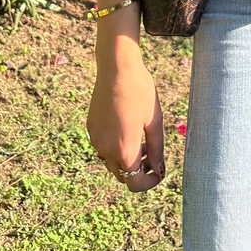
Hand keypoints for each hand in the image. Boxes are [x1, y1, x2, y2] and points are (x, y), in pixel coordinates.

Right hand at [86, 49, 165, 191]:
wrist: (117, 67)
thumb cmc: (140, 91)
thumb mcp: (154, 121)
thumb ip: (156, 150)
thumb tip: (158, 170)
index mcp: (124, 150)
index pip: (135, 184)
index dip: (149, 183)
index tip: (159, 172)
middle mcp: (106, 150)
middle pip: (122, 175)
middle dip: (138, 171)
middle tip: (152, 155)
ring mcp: (95, 139)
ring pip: (111, 162)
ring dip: (125, 160)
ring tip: (140, 140)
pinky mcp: (90, 128)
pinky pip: (103, 147)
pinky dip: (114, 147)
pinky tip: (126, 128)